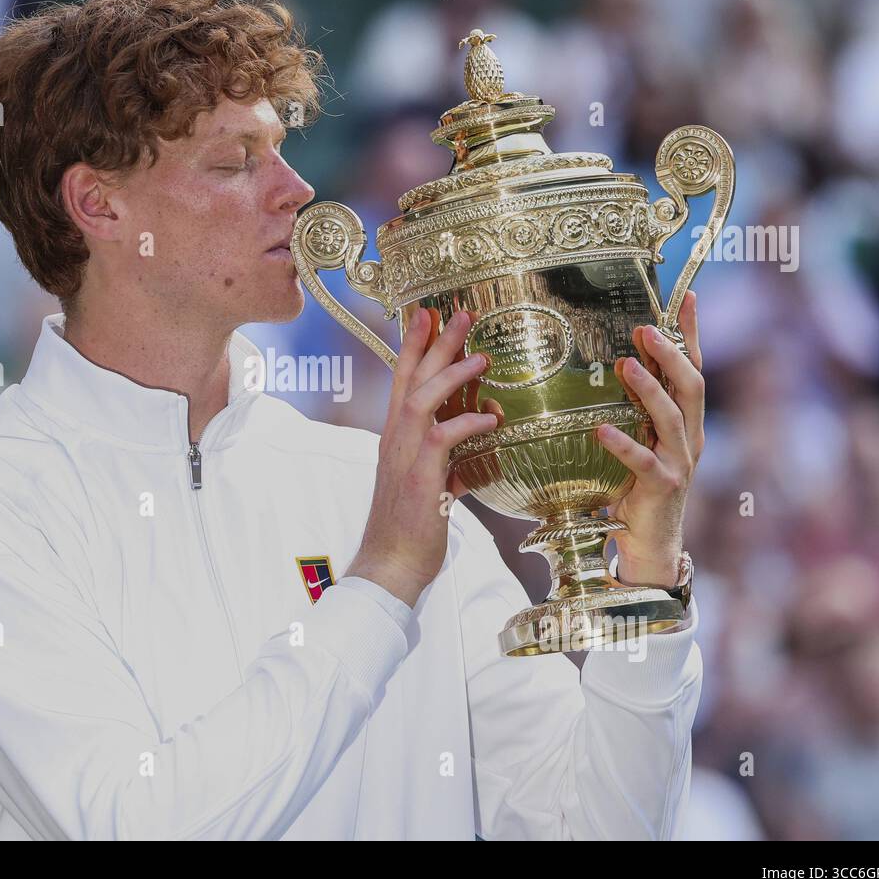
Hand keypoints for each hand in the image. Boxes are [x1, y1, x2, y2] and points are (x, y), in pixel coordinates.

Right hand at [345, 308, 496, 607]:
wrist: (390, 565)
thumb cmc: (411, 529)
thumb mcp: (433, 488)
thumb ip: (449, 464)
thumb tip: (473, 452)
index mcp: (395, 438)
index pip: (402, 381)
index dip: (414, 346)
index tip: (428, 316)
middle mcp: (394, 440)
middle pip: (411, 378)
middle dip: (435, 343)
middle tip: (459, 313)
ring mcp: (403, 457)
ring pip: (422, 399)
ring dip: (451, 374)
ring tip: (481, 357)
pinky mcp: (420, 479)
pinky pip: (441, 439)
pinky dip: (466, 423)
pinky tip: (489, 418)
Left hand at [596, 291, 704, 587]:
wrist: (650, 544)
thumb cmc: (636, 488)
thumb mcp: (639, 440)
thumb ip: (633, 409)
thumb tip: (614, 365)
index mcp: (686, 422)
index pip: (693, 369)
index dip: (692, 334)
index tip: (688, 297)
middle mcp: (689, 438)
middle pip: (692, 386)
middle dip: (672, 353)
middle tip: (644, 328)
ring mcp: (680, 463)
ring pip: (672, 418)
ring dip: (649, 389)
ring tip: (625, 364)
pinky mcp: (663, 488)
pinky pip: (644, 461)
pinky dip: (623, 444)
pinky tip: (600, 429)